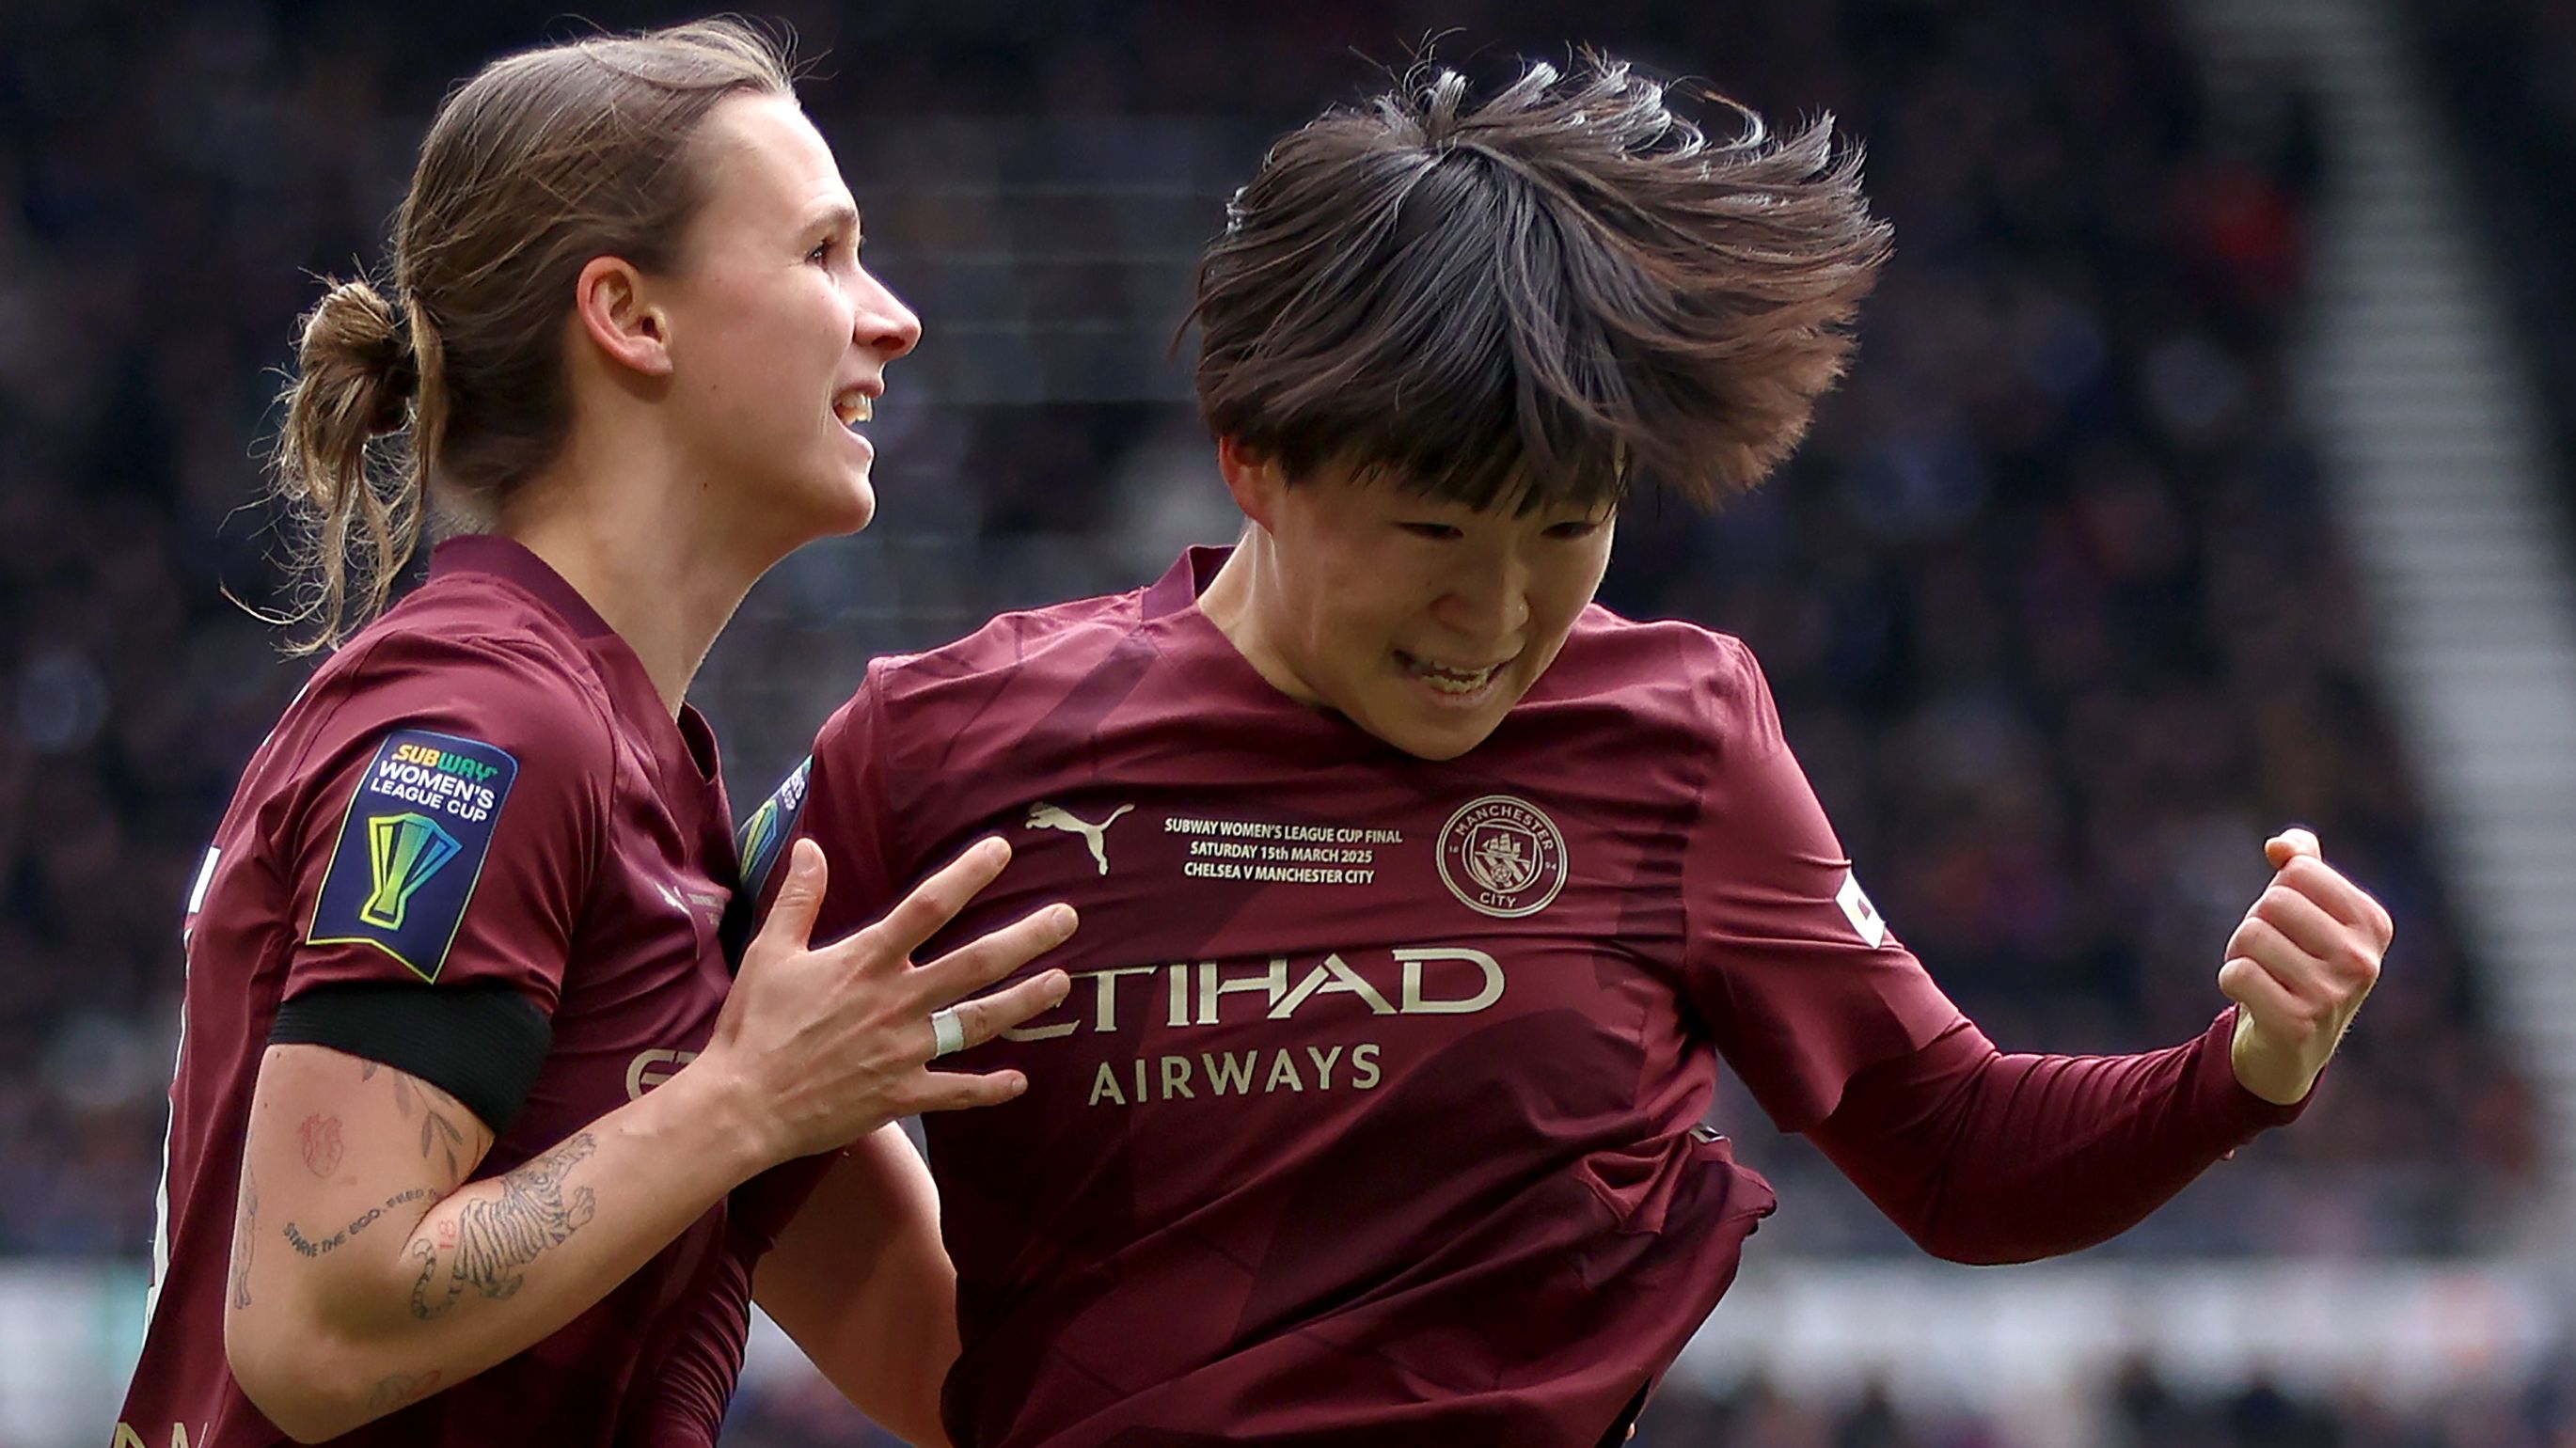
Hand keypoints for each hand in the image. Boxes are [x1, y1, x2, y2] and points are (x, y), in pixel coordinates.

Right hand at [698, 837, 1074, 1162]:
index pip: (928, 907)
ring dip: (1024, 1002)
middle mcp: (896, 1002)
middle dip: (1027, 938)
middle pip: (976, 963)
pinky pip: (956, 1092)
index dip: (968, 875)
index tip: (1002, 850)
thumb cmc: (754, 1027)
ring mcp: (904, 1051)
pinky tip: (1019, 1081)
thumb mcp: (771, 952)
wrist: (743, 1105)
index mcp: (866, 962)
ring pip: (978, 1022)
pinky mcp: (901, 1094)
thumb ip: (799, 899)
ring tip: (1061, 984)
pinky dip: (989, 1089)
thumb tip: (810, 846)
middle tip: (1068, 918)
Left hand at [2218, 828, 2392, 1104]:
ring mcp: (2334, 994)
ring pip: (2251, 935)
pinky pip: (2238, 973)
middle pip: (2273, 901)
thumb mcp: (2309, 909)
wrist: (2293, 1045)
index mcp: (2373, 923)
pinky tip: (2251, 998)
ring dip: (2240, 953)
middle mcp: (2362, 959)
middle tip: (2272, 956)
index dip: (2277, 892)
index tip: (2290, 925)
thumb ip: (2301, 862)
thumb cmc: (2298, 962)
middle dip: (2256, 924)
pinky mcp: (2298, 1023)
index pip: (2299, 870)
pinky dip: (2230, 980)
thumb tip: (2279, 846)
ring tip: (2264, 977)